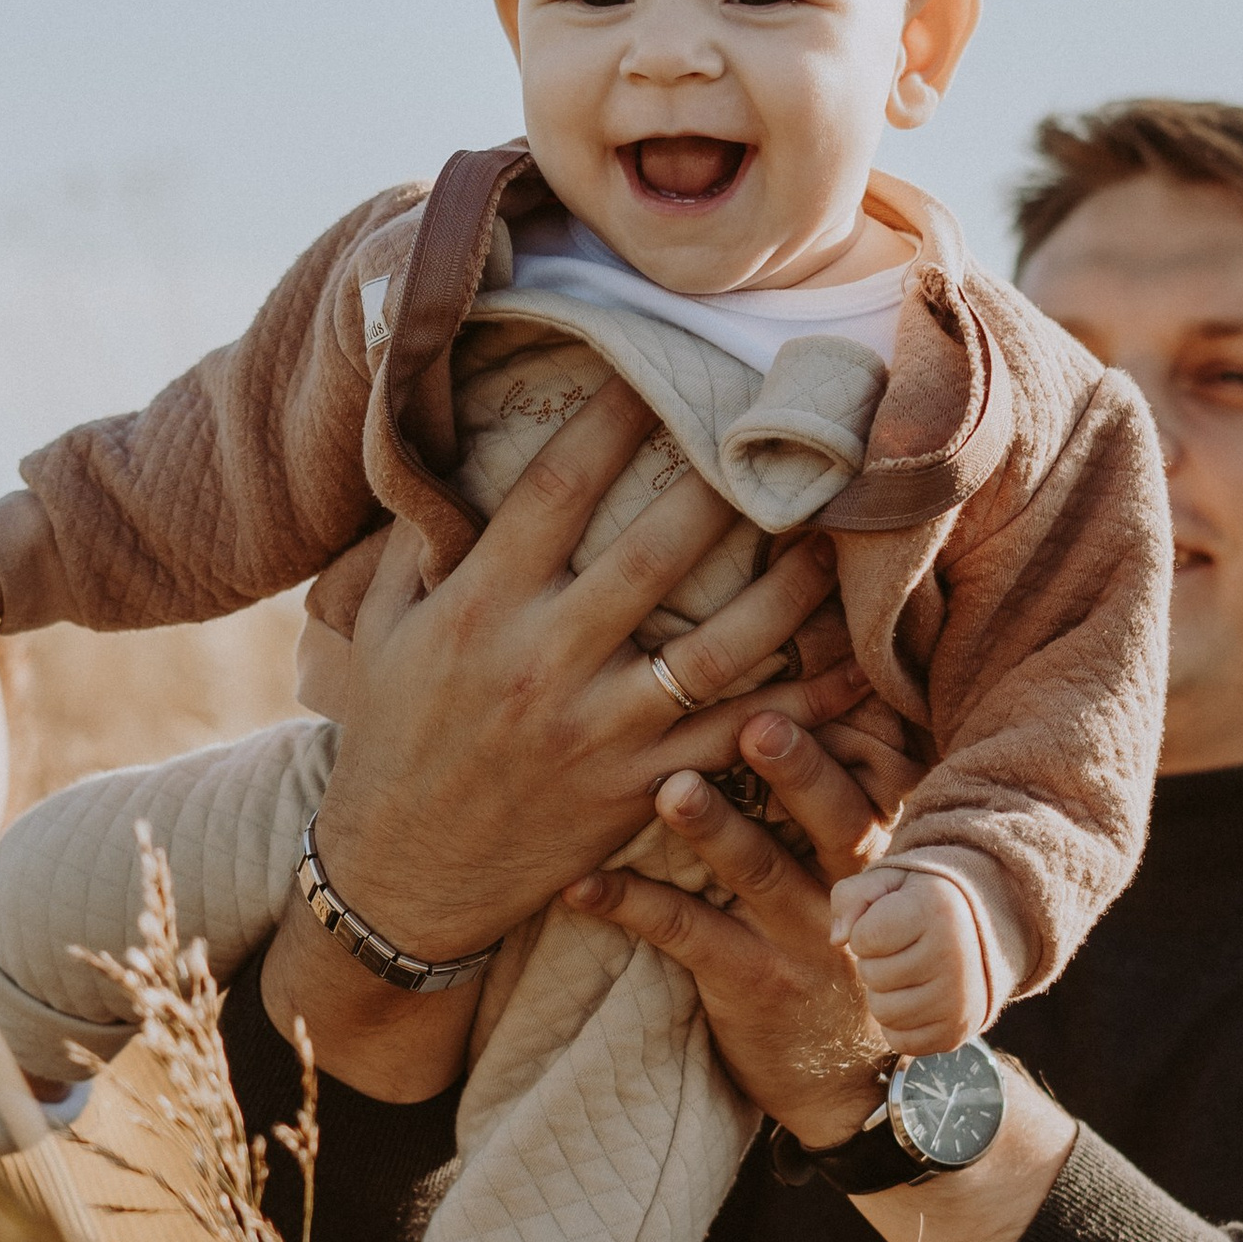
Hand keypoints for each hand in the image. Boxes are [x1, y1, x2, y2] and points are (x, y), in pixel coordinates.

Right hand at [265, 380, 871, 1095]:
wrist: (401, 874)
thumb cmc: (395, 736)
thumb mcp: (386, 630)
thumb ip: (426, 542)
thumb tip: (453, 446)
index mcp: (478, 608)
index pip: (553, 491)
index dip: (612, 421)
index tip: (661, 367)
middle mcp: (542, 663)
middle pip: (654, 556)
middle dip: (724, 486)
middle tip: (785, 426)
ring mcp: (599, 731)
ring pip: (718, 648)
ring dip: (787, 588)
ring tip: (836, 534)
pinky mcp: (639, 788)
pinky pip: (738, 737)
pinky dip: (804, 703)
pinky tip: (857, 664)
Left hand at [565, 707, 900, 1149]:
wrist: (847, 1082)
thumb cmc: (844, 944)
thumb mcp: (869, 881)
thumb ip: (843, 802)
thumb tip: (798, 692)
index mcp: (884, 851)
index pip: (875, 778)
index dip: (847, 731)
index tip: (813, 678)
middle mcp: (856, 891)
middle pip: (834, 818)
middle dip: (797, 769)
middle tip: (753, 722)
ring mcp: (807, 940)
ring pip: (759, 870)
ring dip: (711, 827)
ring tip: (667, 789)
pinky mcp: (752, 982)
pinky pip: (688, 935)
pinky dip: (630, 905)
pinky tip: (580, 885)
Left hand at [829, 865, 988, 1054]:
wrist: (980, 933)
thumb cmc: (920, 903)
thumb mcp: (888, 882)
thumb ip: (850, 897)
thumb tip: (837, 940)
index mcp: (936, 909)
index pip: (863, 938)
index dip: (864, 931)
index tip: (891, 923)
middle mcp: (954, 956)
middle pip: (872, 977)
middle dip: (875, 962)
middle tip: (903, 949)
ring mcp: (959, 999)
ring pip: (884, 1013)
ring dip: (885, 994)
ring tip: (909, 973)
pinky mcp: (957, 1031)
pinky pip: (902, 1042)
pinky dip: (899, 1024)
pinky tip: (917, 998)